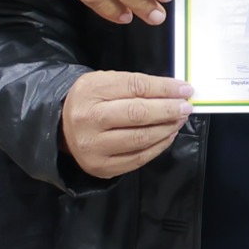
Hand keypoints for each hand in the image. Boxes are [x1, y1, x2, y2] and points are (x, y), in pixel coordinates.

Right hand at [62, 68, 193, 179]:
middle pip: (137, 114)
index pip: (135, 87)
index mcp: (89, 91)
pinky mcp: (101, 167)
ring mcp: (93, 147)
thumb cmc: (91, 101)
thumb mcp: (106, 82)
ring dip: (167, 128)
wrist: (63, 127)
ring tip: (179, 120)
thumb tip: (175, 92)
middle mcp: (88, 119)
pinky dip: (158, 146)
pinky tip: (168, 135)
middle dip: (168, 110)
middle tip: (186, 107)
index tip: (185, 89)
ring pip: (140, 138)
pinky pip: (138, 158)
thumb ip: (137, 85)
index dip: (164, 88)